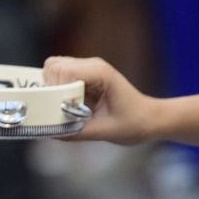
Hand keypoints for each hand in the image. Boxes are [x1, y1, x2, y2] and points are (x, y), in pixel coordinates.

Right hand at [43, 55, 161, 144]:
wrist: (150, 119)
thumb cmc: (134, 123)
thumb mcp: (105, 131)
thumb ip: (75, 132)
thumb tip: (48, 132)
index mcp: (100, 73)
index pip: (63, 71)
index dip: (56, 90)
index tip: (61, 109)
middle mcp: (93, 65)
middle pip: (54, 66)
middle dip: (51, 88)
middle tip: (60, 108)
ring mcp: (88, 68)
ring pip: (54, 67)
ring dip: (52, 88)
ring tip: (64, 106)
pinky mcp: (84, 75)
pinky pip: (60, 75)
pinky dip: (57, 89)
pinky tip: (69, 104)